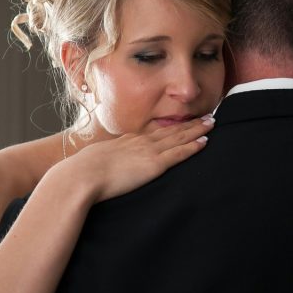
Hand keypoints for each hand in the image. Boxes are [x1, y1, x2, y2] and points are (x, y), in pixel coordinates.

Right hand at [66, 116, 214, 201]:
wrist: (81, 176)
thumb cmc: (82, 173)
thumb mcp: (94, 162)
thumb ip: (104, 163)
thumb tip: (100, 168)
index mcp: (127, 142)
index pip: (155, 133)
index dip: (171, 127)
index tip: (182, 123)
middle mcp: (141, 142)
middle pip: (171, 131)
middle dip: (190, 124)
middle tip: (207, 117)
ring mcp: (149, 151)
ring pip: (179, 138)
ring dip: (197, 130)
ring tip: (211, 123)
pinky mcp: (154, 164)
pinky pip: (179, 153)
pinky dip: (193, 146)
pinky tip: (205, 141)